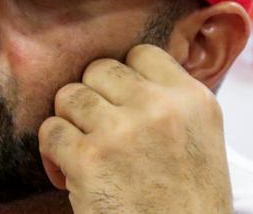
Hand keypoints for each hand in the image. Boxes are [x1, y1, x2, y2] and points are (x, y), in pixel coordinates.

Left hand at [38, 45, 232, 213]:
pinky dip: (52, 152)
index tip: (122, 102)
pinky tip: (68, 172)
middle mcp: (159, 108)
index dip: (125, 75)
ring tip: (84, 149)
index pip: (141, 53)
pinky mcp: (88, 159)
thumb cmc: (188, 205)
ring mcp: (122, 131)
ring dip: (70, 122)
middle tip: (99, 128)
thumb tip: (129, 73)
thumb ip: (170, 102)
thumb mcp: (201, 140)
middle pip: (99, 69)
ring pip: (69, 95)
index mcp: (192, 100)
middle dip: (92, 97)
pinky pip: (51, 130)